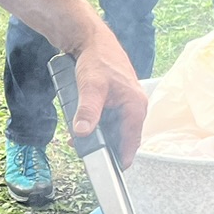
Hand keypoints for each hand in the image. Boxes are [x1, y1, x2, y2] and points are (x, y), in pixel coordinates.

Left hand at [68, 29, 147, 166]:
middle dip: (103, 146)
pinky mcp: (116, 101)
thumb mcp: (90, 86)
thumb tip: (83, 133)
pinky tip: (80, 127)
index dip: (121, 159)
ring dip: (97, 136)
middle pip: (122, 138)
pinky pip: (108, 120)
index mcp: (136, 106)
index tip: (110, 172)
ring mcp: (126, 104)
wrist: (90, 40)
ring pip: (113, 129)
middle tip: (83, 152)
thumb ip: (88, 110)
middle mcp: (135, 107)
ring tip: (77, 140)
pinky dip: (95, 125)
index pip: (132, 142)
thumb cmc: (96, 59)